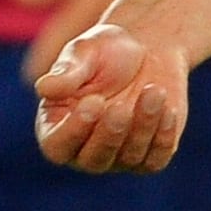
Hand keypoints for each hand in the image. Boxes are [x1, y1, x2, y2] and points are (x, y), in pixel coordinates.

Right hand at [33, 21, 188, 174]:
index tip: (93, 102)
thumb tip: (43, 88)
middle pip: (93, 160)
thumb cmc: (106, 50)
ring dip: (142, 125)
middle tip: (121, 106)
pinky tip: (167, 109)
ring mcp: (118, 157)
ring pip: (129, 157)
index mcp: (57, 125)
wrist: (147, 51)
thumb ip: (66, 72)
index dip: (73, 130)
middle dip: (109, 134)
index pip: (56, 146)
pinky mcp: (149, 157)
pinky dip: (163, 136)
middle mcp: (84, 149)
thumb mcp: (84, 53)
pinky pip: (155, 159)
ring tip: (154, 90)